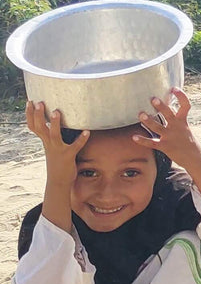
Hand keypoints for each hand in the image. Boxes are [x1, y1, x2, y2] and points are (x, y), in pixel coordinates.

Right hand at [27, 101, 87, 232]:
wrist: (58, 182)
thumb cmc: (58, 161)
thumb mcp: (53, 146)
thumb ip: (54, 135)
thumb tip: (58, 120)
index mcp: (45, 141)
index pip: (34, 126)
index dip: (30, 114)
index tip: (30, 101)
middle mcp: (49, 144)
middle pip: (40, 128)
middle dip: (38, 115)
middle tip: (38, 102)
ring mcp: (58, 150)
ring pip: (54, 136)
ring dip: (55, 124)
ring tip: (57, 112)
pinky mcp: (68, 156)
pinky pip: (75, 147)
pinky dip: (81, 139)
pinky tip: (87, 131)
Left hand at [137, 88, 200, 227]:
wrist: (194, 158)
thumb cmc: (188, 141)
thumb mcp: (186, 128)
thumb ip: (177, 119)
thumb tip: (168, 108)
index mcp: (183, 121)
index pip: (185, 105)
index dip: (180, 96)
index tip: (173, 88)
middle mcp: (176, 127)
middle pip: (168, 114)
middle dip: (161, 106)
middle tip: (152, 99)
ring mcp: (170, 137)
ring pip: (157, 127)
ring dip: (148, 120)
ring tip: (140, 114)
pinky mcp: (164, 146)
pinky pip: (152, 143)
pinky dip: (142, 140)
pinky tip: (133, 137)